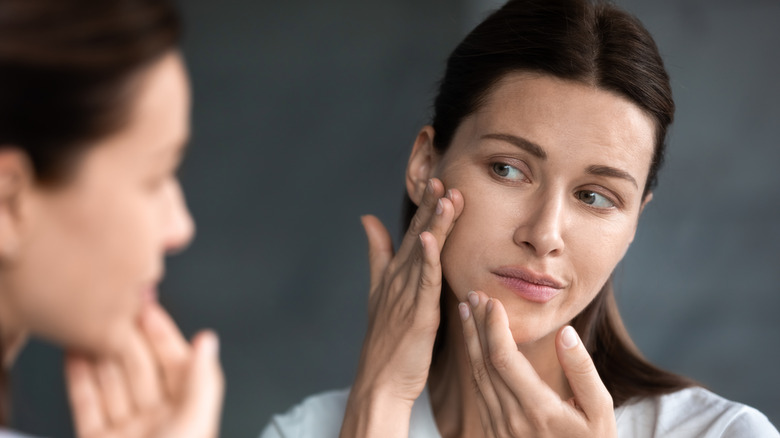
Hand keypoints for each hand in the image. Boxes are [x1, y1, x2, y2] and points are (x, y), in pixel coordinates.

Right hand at [65, 303, 223, 437]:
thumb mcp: (194, 420)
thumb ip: (201, 380)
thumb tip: (209, 340)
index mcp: (187, 412)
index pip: (175, 361)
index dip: (162, 332)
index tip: (147, 305)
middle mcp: (157, 419)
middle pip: (139, 368)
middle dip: (126, 336)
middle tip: (112, 307)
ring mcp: (126, 430)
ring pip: (111, 382)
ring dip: (99, 352)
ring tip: (87, 323)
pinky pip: (85, 404)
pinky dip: (77, 378)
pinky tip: (72, 354)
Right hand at [340, 178, 463, 436]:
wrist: (379, 382)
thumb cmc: (385, 342)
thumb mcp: (378, 291)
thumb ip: (377, 254)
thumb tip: (367, 219)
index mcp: (394, 275)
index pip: (412, 234)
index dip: (425, 208)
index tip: (438, 181)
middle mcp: (399, 280)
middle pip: (417, 237)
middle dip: (430, 207)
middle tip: (442, 178)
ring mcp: (406, 296)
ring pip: (424, 253)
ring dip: (434, 224)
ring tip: (445, 197)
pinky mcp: (416, 314)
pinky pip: (424, 282)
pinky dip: (427, 259)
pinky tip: (430, 238)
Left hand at [459, 291, 615, 437]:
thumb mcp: (600, 410)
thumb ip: (582, 371)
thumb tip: (565, 333)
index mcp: (539, 410)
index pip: (504, 358)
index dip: (494, 326)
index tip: (493, 301)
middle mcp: (512, 420)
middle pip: (483, 362)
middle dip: (476, 325)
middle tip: (473, 295)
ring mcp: (499, 429)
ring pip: (476, 376)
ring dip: (470, 341)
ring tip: (466, 311)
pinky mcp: (494, 433)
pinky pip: (478, 392)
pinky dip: (473, 362)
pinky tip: (473, 345)